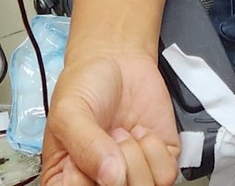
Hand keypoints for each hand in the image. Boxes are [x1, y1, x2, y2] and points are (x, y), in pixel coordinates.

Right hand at [42, 50, 180, 185]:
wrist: (117, 60)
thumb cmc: (85, 86)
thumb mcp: (69, 112)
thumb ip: (85, 146)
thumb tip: (112, 178)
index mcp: (67, 180)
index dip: (83, 182)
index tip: (77, 160)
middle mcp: (100, 184)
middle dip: (116, 165)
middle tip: (107, 137)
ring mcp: (132, 176)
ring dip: (135, 154)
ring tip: (121, 133)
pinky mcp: (159, 163)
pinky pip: (166, 175)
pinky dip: (155, 150)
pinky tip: (140, 133)